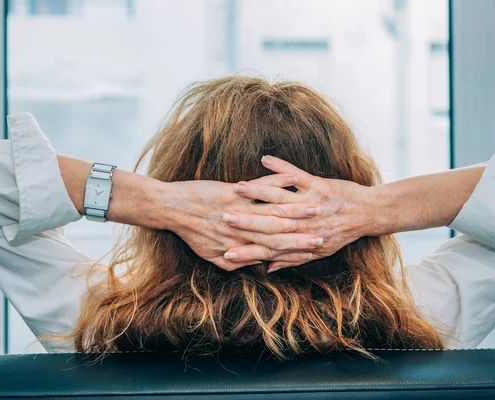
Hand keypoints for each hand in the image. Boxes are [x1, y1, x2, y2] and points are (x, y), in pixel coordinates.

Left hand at [161, 174, 324, 270]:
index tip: (315, 250)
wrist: (170, 209)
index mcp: (239, 245)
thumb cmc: (190, 231)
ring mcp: (239, 211)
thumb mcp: (209, 253)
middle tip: (325, 232)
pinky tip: (293, 179)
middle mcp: (243, 231)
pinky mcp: (232, 194)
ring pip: (274, 210)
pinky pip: (259, 187)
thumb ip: (227, 262)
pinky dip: (276, 181)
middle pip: (279, 233)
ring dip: (296, 207)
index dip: (296, 252)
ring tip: (317, 206)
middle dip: (304, 233)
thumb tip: (241, 268)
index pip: (274, 251)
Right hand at [222, 156, 381, 271]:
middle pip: (269, 222)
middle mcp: (303, 224)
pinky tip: (266, 159)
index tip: (225, 251)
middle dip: (244, 220)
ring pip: (279, 197)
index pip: (268, 247)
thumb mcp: (317, 251)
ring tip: (237, 188)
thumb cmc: (339, 233)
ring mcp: (310, 202)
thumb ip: (290, 259)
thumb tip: (267, 267)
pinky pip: (296, 175)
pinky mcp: (318, 185)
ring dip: (257, 192)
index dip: (246, 250)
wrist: (366, 214)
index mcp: (300, 240)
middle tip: (222, 218)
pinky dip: (281, 167)